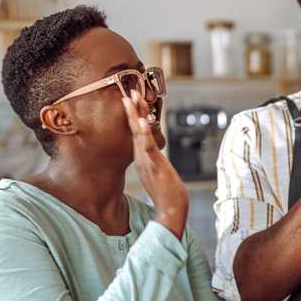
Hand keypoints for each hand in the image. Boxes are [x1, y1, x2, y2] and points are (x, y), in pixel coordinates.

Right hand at [122, 89, 187, 237]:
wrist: (171, 209)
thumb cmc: (166, 190)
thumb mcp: (157, 170)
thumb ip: (153, 158)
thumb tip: (152, 149)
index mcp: (143, 156)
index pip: (137, 131)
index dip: (134, 115)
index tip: (132, 98)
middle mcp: (142, 156)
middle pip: (135, 128)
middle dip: (132, 110)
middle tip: (129, 91)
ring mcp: (147, 161)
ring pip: (139, 135)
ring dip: (135, 116)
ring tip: (132, 99)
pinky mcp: (154, 167)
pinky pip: (148, 148)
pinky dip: (145, 135)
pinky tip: (143, 122)